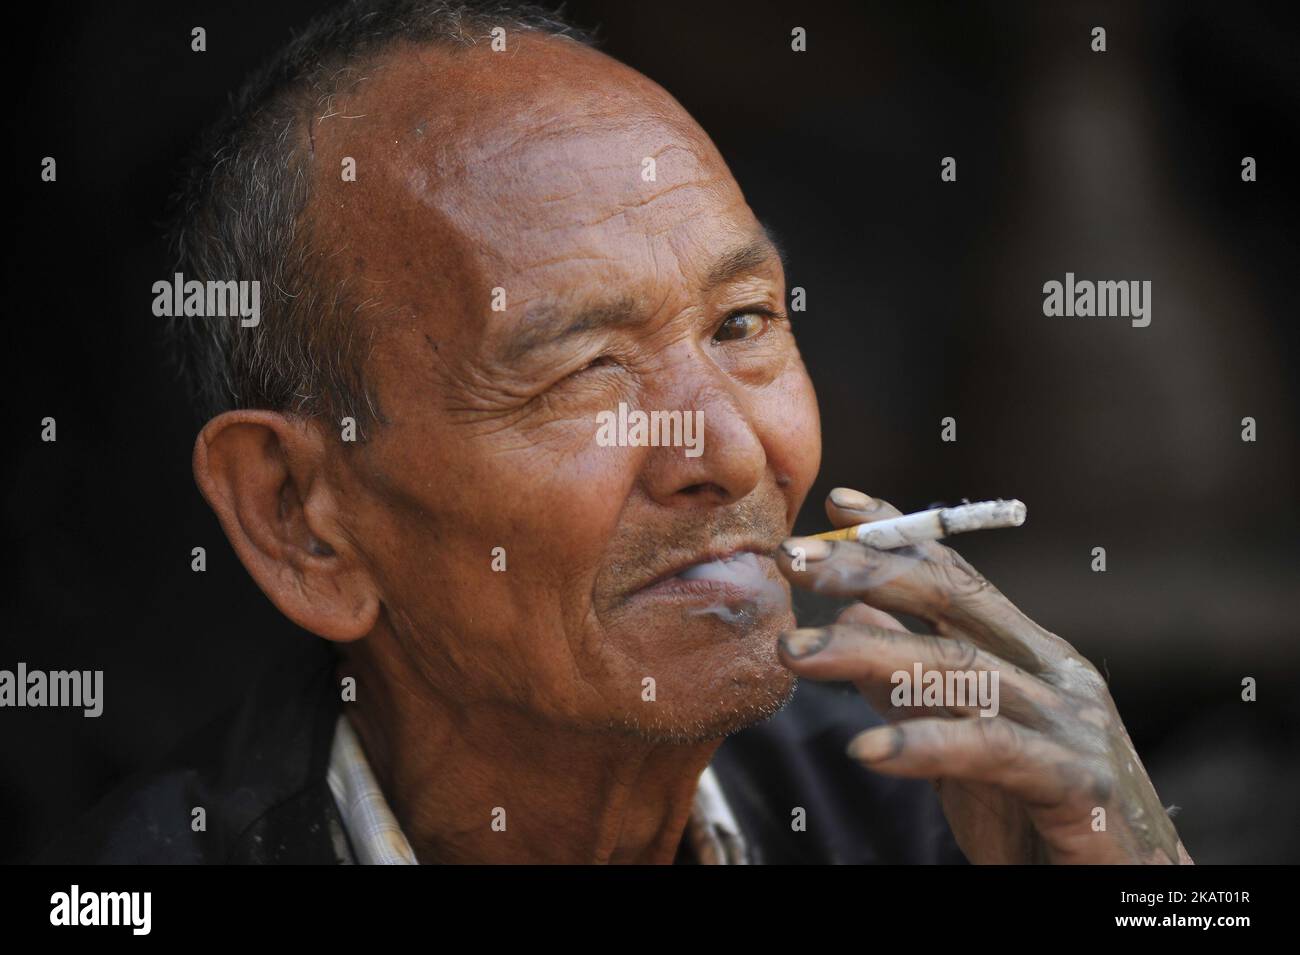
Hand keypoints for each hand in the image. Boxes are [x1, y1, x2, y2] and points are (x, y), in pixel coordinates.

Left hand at [775, 487, 1193, 864]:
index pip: (958, 577)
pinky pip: (991, 751)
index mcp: (1033, 655)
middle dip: (867, 572)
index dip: (900, 535)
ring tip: (794, 654)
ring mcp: (1073, 725)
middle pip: (954, 602)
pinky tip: (865, 749)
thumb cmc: (1038, 817)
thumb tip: (851, 622)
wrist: (1126, 894)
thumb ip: (913, 686)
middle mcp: (1056, 674)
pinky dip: (925, 745)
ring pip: (960, 671)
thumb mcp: (961, 743)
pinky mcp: (1078, 785)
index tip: (838, 501)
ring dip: (866, 656)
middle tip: (792, 558)